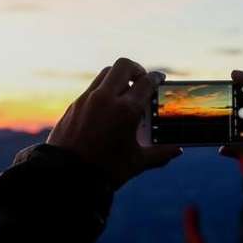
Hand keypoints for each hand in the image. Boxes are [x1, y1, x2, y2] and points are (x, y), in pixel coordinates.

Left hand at [47, 58, 182, 188]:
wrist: (66, 176)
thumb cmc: (105, 171)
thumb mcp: (136, 162)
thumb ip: (159, 153)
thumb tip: (176, 151)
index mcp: (126, 110)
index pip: (146, 82)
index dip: (156, 78)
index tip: (160, 78)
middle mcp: (106, 99)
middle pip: (124, 66)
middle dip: (136, 69)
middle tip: (142, 79)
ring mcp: (88, 99)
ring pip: (106, 74)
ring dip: (118, 77)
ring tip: (125, 91)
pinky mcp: (74, 105)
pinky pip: (92, 88)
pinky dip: (103, 90)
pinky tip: (107, 107)